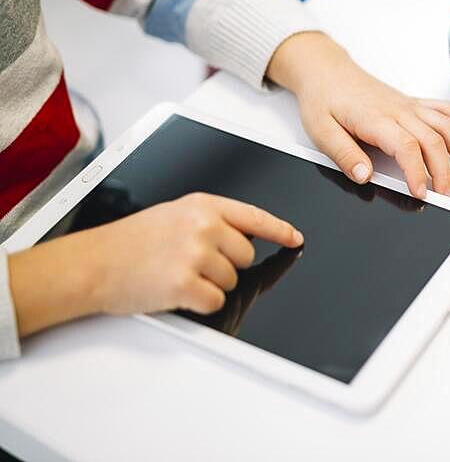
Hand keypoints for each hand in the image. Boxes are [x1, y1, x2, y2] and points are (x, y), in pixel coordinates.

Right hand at [8, 194, 302, 336]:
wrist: (93, 263)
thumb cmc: (129, 242)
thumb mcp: (174, 215)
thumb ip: (211, 221)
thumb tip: (246, 236)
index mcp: (203, 206)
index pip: (255, 217)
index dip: (279, 230)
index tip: (295, 239)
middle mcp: (204, 226)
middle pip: (246, 256)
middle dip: (226, 266)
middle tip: (192, 264)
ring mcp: (196, 254)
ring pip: (232, 281)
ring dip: (210, 285)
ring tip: (177, 275)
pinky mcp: (186, 284)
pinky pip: (216, 301)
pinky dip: (201, 303)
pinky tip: (177, 293)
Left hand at [266, 32, 449, 197]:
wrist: (326, 71)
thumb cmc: (324, 99)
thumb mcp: (321, 131)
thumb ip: (344, 155)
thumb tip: (364, 175)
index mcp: (376, 118)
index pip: (407, 147)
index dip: (418, 172)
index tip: (420, 193)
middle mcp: (398, 110)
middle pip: (434, 140)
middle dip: (445, 171)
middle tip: (444, 195)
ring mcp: (409, 105)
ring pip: (447, 125)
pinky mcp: (412, 103)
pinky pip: (444, 110)